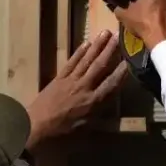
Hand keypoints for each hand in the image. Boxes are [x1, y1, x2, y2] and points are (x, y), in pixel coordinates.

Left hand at [26, 31, 128, 148]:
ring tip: (106, 33)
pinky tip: (86, 43)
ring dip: (97, 46)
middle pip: (100, 66)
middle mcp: (84, 87)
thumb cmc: (62, 133)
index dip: (122, 71)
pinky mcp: (59, 77)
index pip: (111, 84)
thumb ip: (100, 117)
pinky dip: (79, 52)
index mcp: (92, 102)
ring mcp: (70, 80)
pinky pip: (72, 62)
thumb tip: (113, 110)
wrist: (34, 126)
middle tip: (119, 35)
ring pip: (87, 60)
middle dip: (110, 50)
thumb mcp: (85, 130)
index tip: (130, 59)